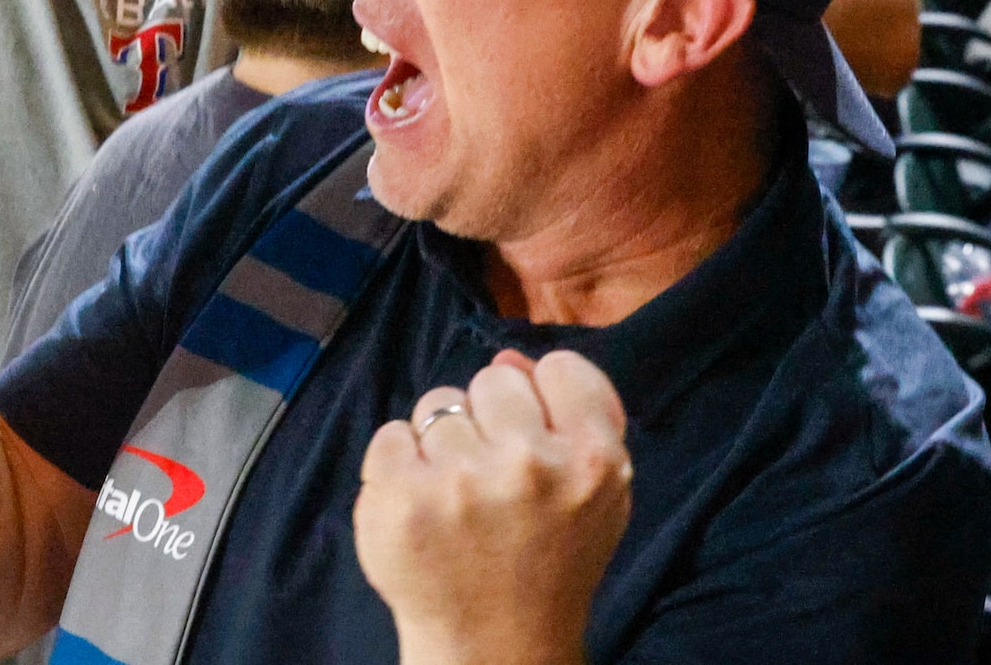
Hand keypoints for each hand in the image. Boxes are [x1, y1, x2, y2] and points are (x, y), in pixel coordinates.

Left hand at [356, 351, 633, 664]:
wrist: (495, 646)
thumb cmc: (550, 561)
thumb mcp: (600, 491)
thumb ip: (580, 414)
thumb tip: (509, 355)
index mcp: (593, 459)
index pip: (561, 367)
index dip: (544, 400)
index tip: (537, 441)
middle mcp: (530, 463)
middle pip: (494, 378)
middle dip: (489, 419)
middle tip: (493, 478)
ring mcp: (460, 481)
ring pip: (437, 403)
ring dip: (441, 443)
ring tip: (457, 498)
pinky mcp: (399, 500)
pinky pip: (390, 435)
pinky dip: (398, 466)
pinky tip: (421, 506)